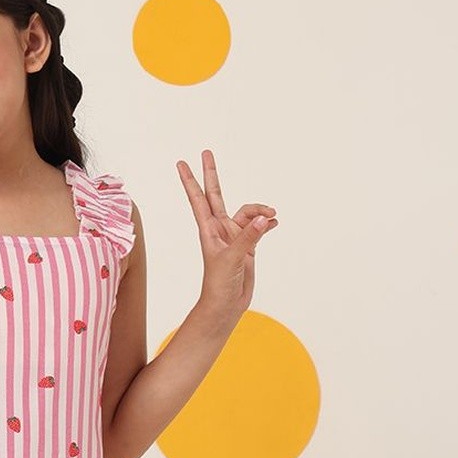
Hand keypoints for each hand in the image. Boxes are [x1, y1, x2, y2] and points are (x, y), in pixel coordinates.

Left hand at [176, 150, 277, 323]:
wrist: (226, 305)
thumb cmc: (219, 285)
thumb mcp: (233, 259)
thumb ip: (249, 237)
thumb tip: (266, 217)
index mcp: (209, 230)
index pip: (198, 199)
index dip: (191, 181)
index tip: (182, 163)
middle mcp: (220, 230)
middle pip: (216, 195)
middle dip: (212, 174)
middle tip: (206, 152)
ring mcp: (234, 237)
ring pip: (248, 213)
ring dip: (260, 210)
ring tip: (272, 215)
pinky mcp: (247, 247)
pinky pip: (259, 227)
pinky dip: (267, 223)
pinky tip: (275, 221)